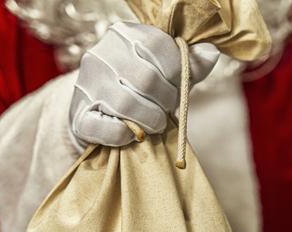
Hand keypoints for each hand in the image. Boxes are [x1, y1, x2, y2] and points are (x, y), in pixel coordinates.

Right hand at [69, 21, 218, 147]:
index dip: (177, 72)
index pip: (160, 46)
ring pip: (129, 104)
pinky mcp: (79, 118)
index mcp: (124, 35)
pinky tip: (132, 133)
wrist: (95, 114)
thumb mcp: (167, 72)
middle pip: (148, 79)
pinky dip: (128, 136)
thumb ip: (190, 64)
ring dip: (151, 120)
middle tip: (166, 109)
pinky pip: (111, 130)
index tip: (178, 86)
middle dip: (166, 100)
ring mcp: (86, 86)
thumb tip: (212, 52)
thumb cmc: (139, 90)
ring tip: (154, 123)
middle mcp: (101, 54)